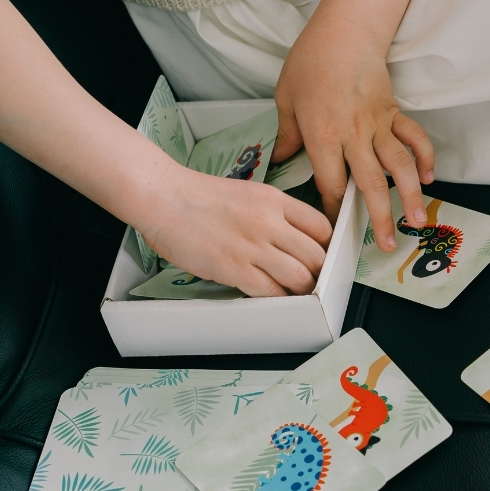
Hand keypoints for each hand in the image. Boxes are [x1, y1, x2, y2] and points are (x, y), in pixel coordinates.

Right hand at [136, 165, 332, 296]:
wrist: (163, 197)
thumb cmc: (199, 196)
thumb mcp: (250, 193)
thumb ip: (275, 213)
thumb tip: (294, 237)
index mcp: (276, 201)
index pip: (321, 227)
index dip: (325, 246)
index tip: (321, 255)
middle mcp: (270, 222)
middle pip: (316, 255)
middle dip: (318, 271)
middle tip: (312, 278)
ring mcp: (253, 246)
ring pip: (300, 276)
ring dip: (302, 289)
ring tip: (295, 291)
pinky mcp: (234, 268)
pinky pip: (270, 291)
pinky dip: (277, 298)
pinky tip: (273, 296)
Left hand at [273, 12, 433, 251]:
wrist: (345, 31)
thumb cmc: (311, 61)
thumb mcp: (286, 97)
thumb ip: (287, 134)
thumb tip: (280, 160)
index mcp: (323, 134)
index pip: (329, 183)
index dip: (332, 210)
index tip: (334, 229)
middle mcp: (353, 135)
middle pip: (368, 184)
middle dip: (379, 218)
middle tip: (385, 245)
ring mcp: (378, 125)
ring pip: (398, 167)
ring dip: (408, 196)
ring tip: (416, 222)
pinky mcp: (393, 113)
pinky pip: (414, 139)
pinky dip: (424, 158)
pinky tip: (427, 179)